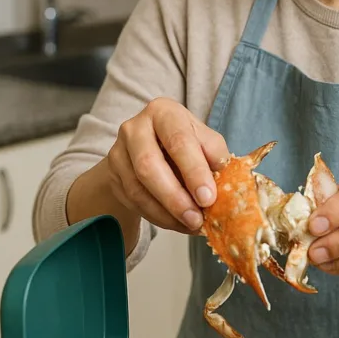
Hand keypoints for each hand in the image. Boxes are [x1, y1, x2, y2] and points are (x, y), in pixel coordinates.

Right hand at [106, 97, 228, 233]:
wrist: (150, 147)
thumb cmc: (184, 142)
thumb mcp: (203, 140)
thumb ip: (215, 155)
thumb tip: (225, 182)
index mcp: (163, 112)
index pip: (178, 141)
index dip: (194, 171)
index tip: (208, 198)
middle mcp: (135, 128)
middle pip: (149, 165)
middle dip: (175, 198)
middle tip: (197, 219)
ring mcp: (118, 151)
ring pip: (138, 188)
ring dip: (166, 213)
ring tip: (191, 225)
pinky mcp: (113, 175)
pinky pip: (133, 201)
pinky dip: (157, 217)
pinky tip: (177, 223)